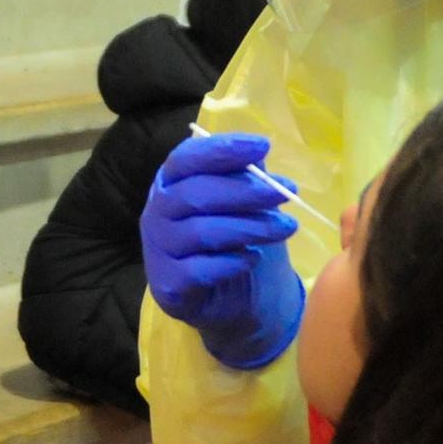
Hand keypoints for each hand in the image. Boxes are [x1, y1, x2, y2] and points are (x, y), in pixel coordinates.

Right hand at [141, 132, 305, 369]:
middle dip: (246, 191)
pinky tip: (253, 258)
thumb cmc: (236, 238)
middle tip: (286, 193)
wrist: (234, 298)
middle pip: (196, 194)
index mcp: (171, 183)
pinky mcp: (168, 285)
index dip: (222, 150)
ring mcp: (158, 250)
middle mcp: (156, 213)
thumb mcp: (246, 202)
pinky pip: (202, 270)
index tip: (263, 145)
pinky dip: (233, 262)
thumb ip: (246, 176)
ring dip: (251, 227)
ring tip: (286, 228)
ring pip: (203, 232)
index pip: (186, 158)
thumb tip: (258, 155)